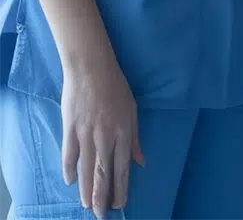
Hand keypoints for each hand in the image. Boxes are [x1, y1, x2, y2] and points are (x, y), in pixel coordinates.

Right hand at [61, 53, 144, 218]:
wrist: (92, 69)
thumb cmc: (116, 89)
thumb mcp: (133, 112)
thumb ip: (135, 140)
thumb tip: (141, 162)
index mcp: (125, 132)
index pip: (123, 167)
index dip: (121, 187)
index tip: (120, 204)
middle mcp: (107, 136)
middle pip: (104, 172)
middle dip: (103, 195)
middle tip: (101, 215)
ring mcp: (87, 133)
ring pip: (87, 167)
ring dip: (86, 188)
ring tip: (86, 205)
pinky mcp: (71, 128)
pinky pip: (70, 153)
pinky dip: (69, 168)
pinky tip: (70, 182)